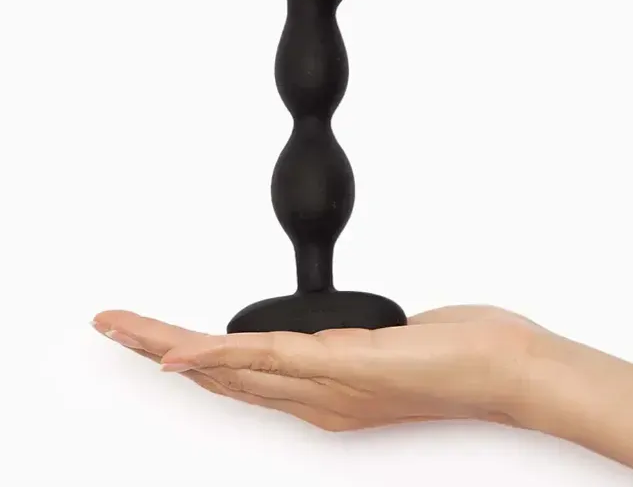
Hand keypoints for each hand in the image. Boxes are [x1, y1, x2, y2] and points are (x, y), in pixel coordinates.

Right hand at [92, 305, 542, 431]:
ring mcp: (325, 382)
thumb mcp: (386, 345)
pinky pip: (267, 361)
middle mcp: (315, 397)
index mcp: (322, 390)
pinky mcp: (342, 364)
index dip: (192, 361)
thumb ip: (347, 344)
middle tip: (118, 331)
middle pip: (221, 375)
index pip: (240, 376)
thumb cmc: (452, 355)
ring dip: (172, 349)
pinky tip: (183, 353)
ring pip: (231, 367)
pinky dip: (218, 356)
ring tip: (129, 332)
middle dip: (162, 352)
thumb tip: (326, 334)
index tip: (159, 344)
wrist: (501, 368)